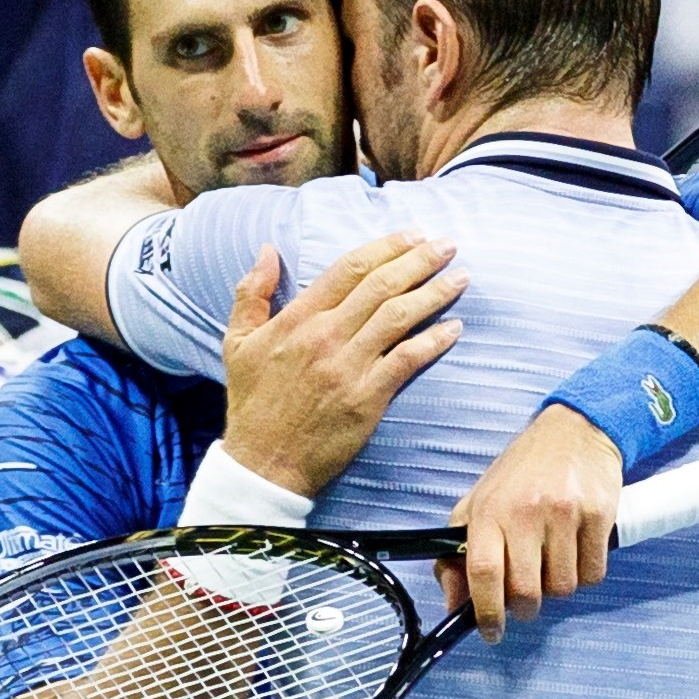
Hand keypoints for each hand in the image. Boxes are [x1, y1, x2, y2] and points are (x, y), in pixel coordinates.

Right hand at [219, 231, 466, 497]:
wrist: (263, 464)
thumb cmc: (251, 404)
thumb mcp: (237, 343)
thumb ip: (251, 293)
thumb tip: (268, 249)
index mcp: (296, 319)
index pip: (349, 269)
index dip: (385, 247)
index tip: (413, 234)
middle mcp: (324, 336)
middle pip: (381, 286)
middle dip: (419, 260)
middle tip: (447, 244)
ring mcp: (348, 367)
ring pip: (399, 317)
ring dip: (434, 293)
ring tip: (461, 277)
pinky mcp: (366, 398)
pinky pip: (407, 360)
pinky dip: (433, 341)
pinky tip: (455, 328)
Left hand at [438, 403, 622, 643]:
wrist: (574, 431)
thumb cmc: (522, 472)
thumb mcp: (479, 502)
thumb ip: (457, 553)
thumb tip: (453, 604)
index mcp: (490, 510)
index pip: (482, 572)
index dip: (486, 612)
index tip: (491, 631)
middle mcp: (526, 511)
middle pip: (527, 591)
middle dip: (526, 606)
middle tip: (527, 595)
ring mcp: (565, 513)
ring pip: (563, 588)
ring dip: (557, 587)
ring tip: (552, 560)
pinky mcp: (599, 515)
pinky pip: (593, 573)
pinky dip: (584, 573)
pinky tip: (576, 551)